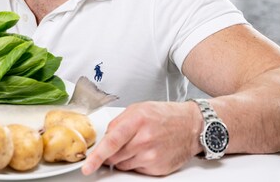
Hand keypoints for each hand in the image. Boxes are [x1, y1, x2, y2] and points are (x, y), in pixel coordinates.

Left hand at [82, 101, 201, 175]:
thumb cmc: (165, 116)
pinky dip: (136, 162)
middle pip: (114, 156)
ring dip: (124, 157)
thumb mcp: (138, 109)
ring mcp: (152, 156)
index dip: (97, 156)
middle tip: (123, 141)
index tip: (87, 166)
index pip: (112, 142)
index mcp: (137, 121)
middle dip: (110, 152)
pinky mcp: (157, 168)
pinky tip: (147, 151)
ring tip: (138, 144)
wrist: (191, 126)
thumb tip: (104, 138)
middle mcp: (145, 140)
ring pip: (122, 165)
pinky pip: (136, 169)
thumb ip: (117, 123)